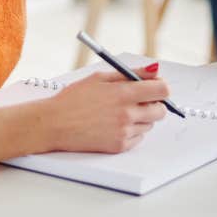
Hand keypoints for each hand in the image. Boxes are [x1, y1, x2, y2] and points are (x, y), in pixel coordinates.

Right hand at [43, 65, 169, 152]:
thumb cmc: (74, 98)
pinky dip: (132, 131)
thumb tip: (155, 70)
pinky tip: (114, 125)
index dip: (161, 87)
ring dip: (141, 117)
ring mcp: (123, 132)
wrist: (53, 123)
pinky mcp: (118, 147)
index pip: (162, 91)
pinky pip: (138, 138)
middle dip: (154, 104)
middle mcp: (127, 114)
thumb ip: (132, 73)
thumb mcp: (101, 77)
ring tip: (119, 112)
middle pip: (161, 111)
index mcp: (124, 93)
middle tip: (139, 100)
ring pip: (149, 124)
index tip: (155, 87)